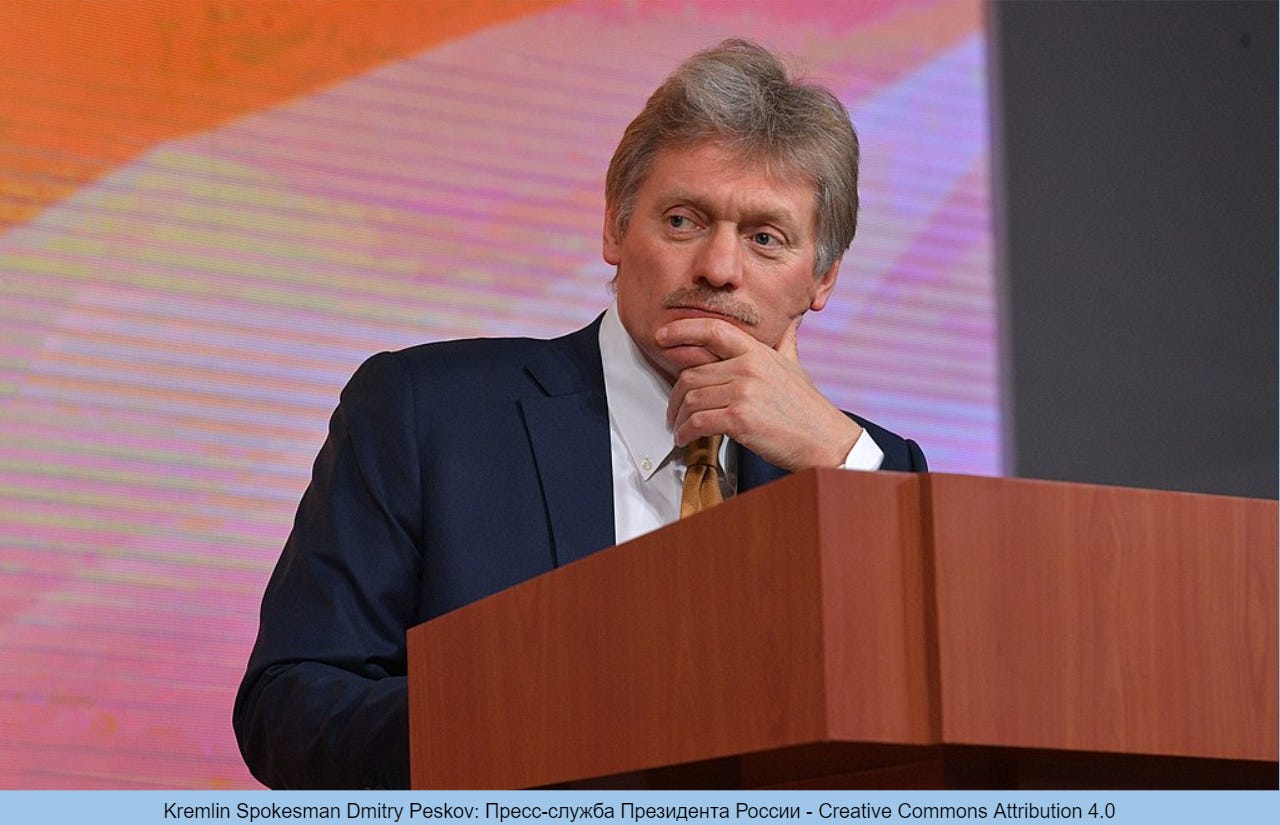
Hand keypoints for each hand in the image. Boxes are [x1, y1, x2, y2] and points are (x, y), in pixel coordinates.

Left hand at [659, 317, 862, 470]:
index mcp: (758, 352)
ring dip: (678, 418)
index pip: (712, 330)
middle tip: (673, 410)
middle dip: (676, 396)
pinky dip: (685, 432)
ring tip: (679, 428)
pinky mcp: (740, 419)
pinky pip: (698, 422)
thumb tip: (790, 322)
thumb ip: (785, 343)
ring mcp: (744, 392)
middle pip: (691, 374)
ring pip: (691, 399)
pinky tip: (685, 438)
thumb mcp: (795, 366)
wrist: (825, 440)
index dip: (682, 330)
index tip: (662, 336)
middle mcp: (749, 367)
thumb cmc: (808, 408)